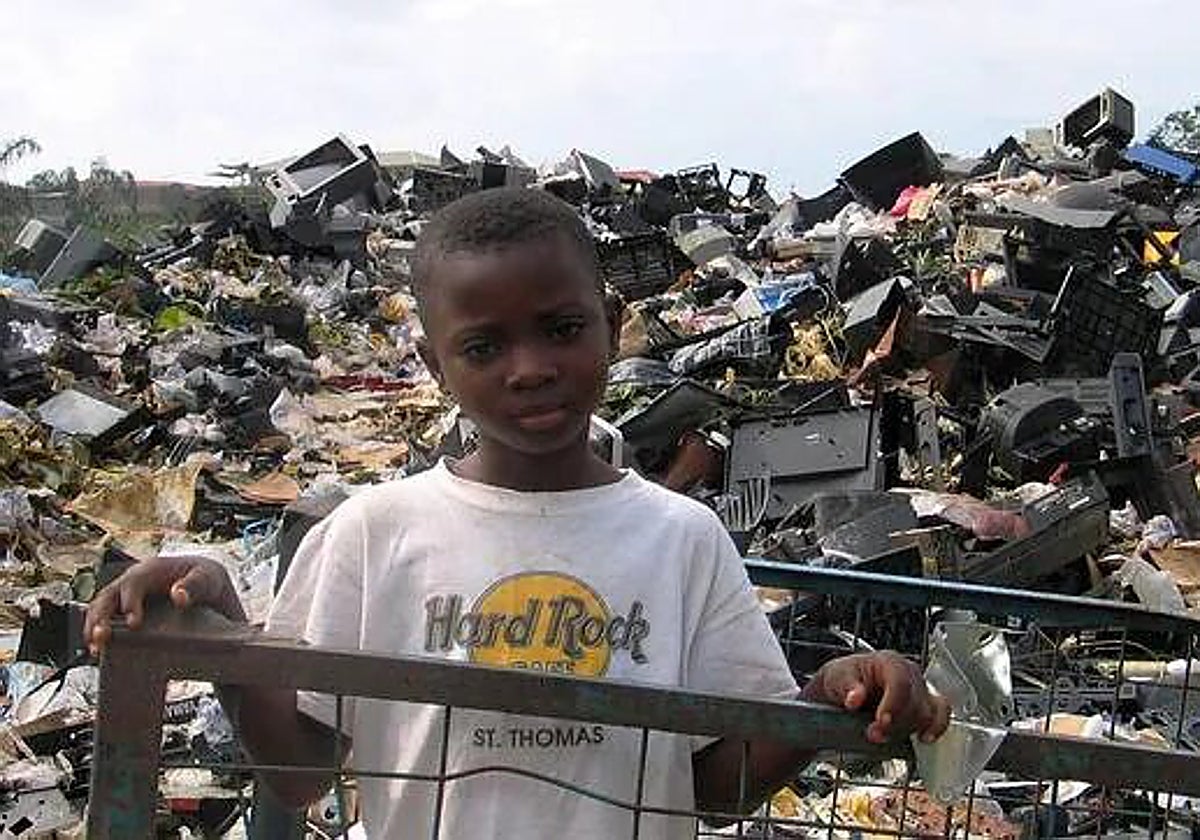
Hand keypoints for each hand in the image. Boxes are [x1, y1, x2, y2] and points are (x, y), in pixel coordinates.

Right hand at [84, 555, 245, 655]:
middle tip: (101, 639)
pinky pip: (104, 621)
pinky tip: (99, 654)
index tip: (134, 623)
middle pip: (107, 597)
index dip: (130, 602)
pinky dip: (98, 635)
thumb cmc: (204, 578)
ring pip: (99, 609)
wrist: (204, 584)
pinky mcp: (123, 611)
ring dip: (93, 628)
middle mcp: (132, 582)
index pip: (133, 584)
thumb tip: (178, 596)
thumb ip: (194, 586)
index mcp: (150, 570)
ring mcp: (124, 596)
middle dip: (100, 617)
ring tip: (95, 651)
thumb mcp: (205, 578)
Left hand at [803, 652, 949, 744]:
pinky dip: (936, 728)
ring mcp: (921, 689)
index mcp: (889, 661)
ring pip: (927, 713)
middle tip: (873, 734)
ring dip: (906, 730)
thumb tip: (855, 697)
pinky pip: (941, 715)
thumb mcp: (837, 677)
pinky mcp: (925, 706)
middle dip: (894, 723)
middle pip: (914, 702)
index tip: (881, 721)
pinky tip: (923, 738)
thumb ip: (847, 686)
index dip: (893, 704)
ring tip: (884, 736)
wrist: (846, 689)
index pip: (900, 682)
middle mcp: (910, 673)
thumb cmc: (844, 678)